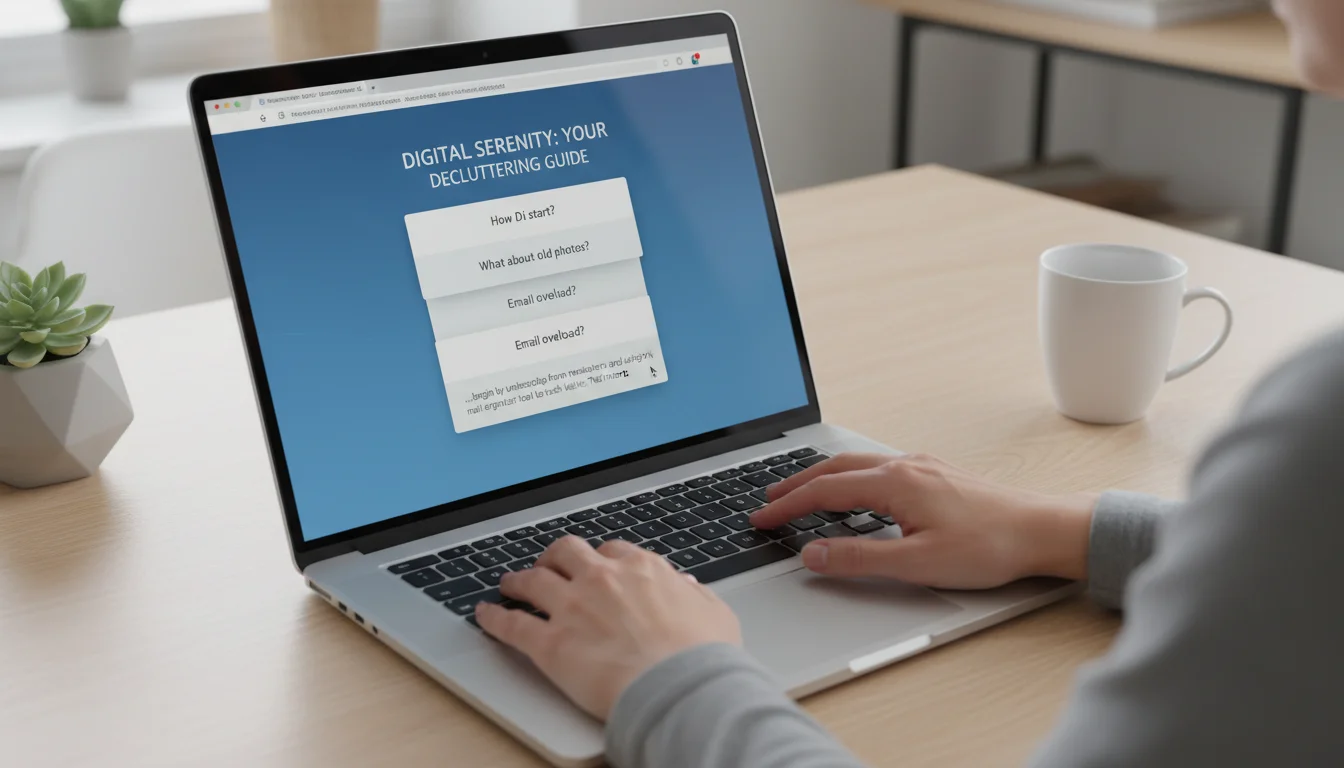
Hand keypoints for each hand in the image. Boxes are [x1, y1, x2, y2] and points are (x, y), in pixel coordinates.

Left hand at [477, 536, 741, 719]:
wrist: (680, 686)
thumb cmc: (703, 656)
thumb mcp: (714, 613)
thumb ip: (696, 595)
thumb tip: (687, 587)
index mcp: (642, 569)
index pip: (613, 551)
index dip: (601, 558)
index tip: (597, 566)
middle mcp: (602, 579)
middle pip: (567, 552)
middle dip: (554, 557)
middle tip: (549, 565)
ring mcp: (572, 607)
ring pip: (532, 580)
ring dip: (518, 580)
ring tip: (508, 583)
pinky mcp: (550, 643)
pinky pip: (511, 624)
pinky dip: (493, 618)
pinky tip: (484, 615)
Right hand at [751, 453, 1096, 588]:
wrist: (1042, 530)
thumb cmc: (989, 545)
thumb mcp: (917, 562)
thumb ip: (859, 558)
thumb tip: (814, 553)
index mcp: (894, 482)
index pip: (824, 491)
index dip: (787, 506)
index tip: (761, 519)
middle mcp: (904, 466)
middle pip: (834, 469)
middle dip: (796, 485)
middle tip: (768, 501)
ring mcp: (921, 467)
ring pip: (856, 465)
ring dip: (822, 478)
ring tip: (800, 493)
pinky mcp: (935, 474)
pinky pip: (877, 468)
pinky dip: (849, 477)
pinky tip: (854, 492)